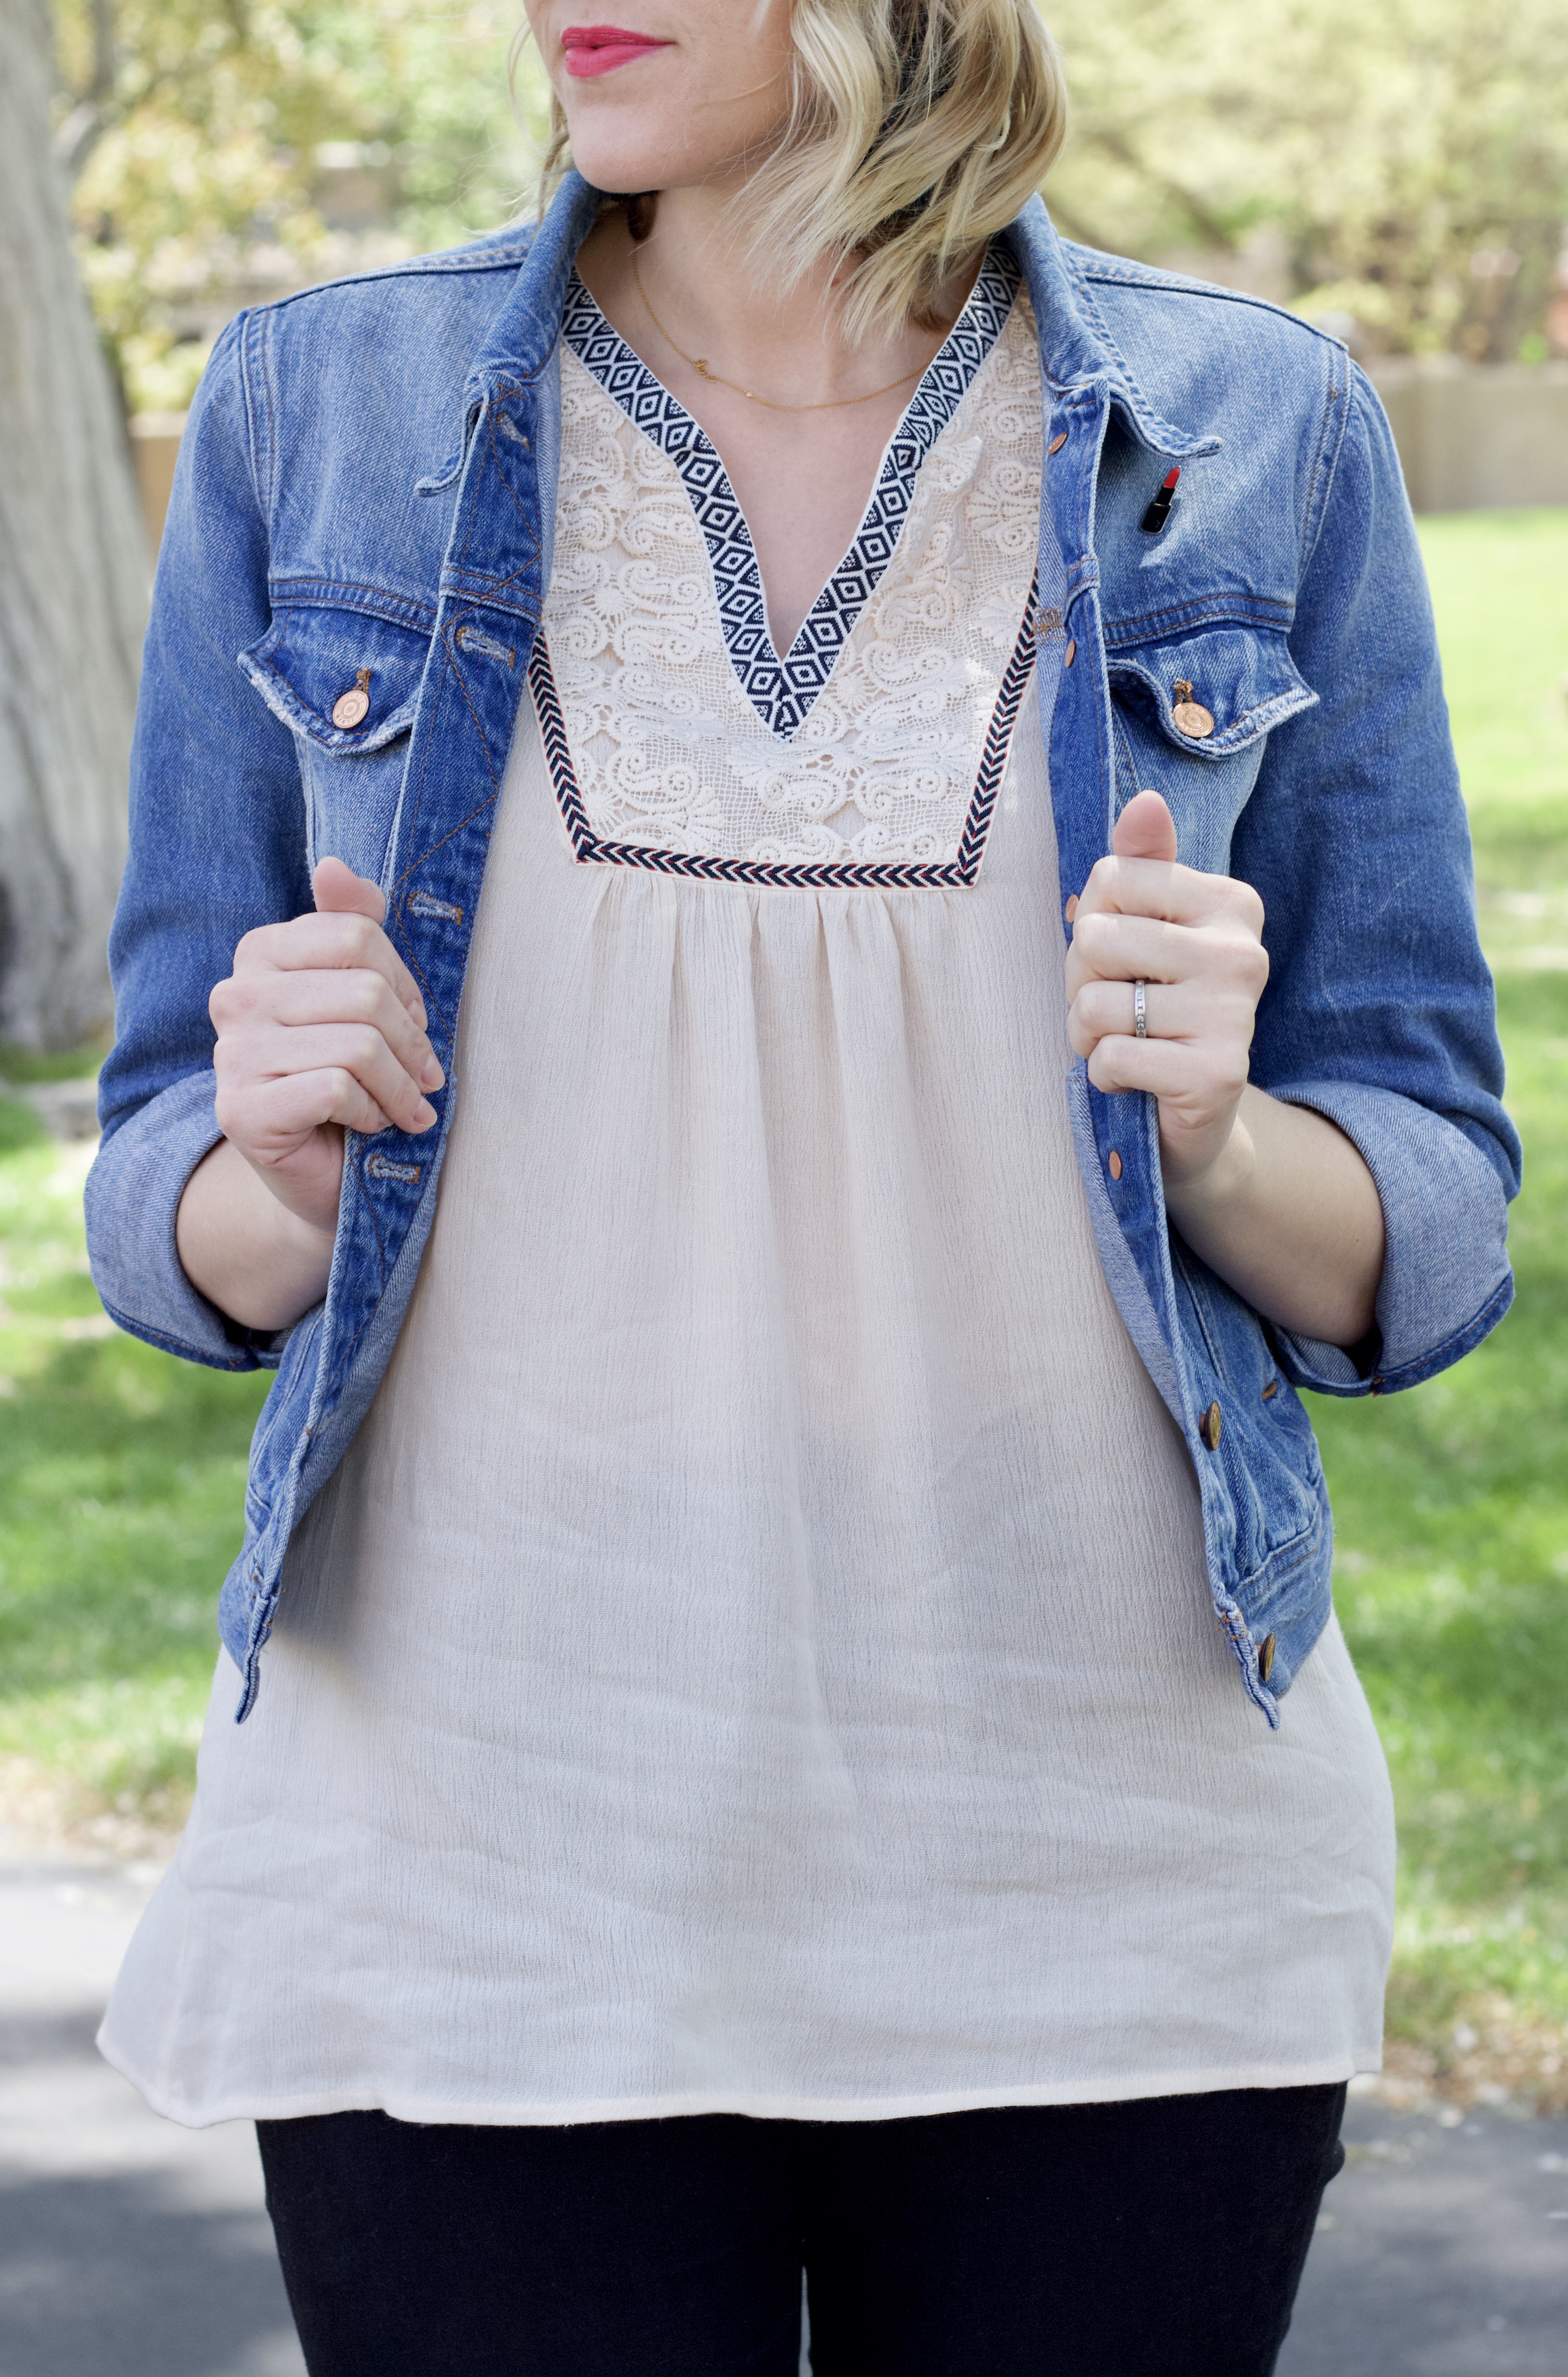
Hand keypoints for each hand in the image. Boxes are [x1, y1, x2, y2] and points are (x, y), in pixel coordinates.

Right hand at [209, 858, 443, 1235]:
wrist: (326, 1173)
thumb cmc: (353, 1079)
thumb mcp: (364, 997)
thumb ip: (354, 927)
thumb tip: (333, 866)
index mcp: (261, 953)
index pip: (358, 935)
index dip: (404, 984)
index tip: (415, 1022)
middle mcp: (235, 996)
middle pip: (365, 994)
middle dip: (411, 1044)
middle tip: (423, 1077)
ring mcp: (231, 1054)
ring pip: (358, 1045)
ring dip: (399, 1087)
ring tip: (402, 1107)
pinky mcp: (240, 1110)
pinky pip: (337, 1090)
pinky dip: (372, 1114)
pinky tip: (369, 1126)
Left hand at [1064, 791, 1268, 1188]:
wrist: (1194, 1120)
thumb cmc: (1155, 1012)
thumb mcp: (1142, 932)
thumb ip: (1141, 867)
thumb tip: (1145, 803)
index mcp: (1230, 904)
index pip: (1111, 877)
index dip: (1091, 924)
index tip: (1121, 959)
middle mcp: (1243, 953)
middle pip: (1096, 938)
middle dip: (1082, 983)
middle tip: (1118, 1009)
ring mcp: (1234, 1014)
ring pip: (1095, 1004)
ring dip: (1088, 1034)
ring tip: (1126, 1044)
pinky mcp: (1215, 1074)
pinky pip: (1112, 1057)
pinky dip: (1104, 1075)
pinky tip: (1135, 1081)